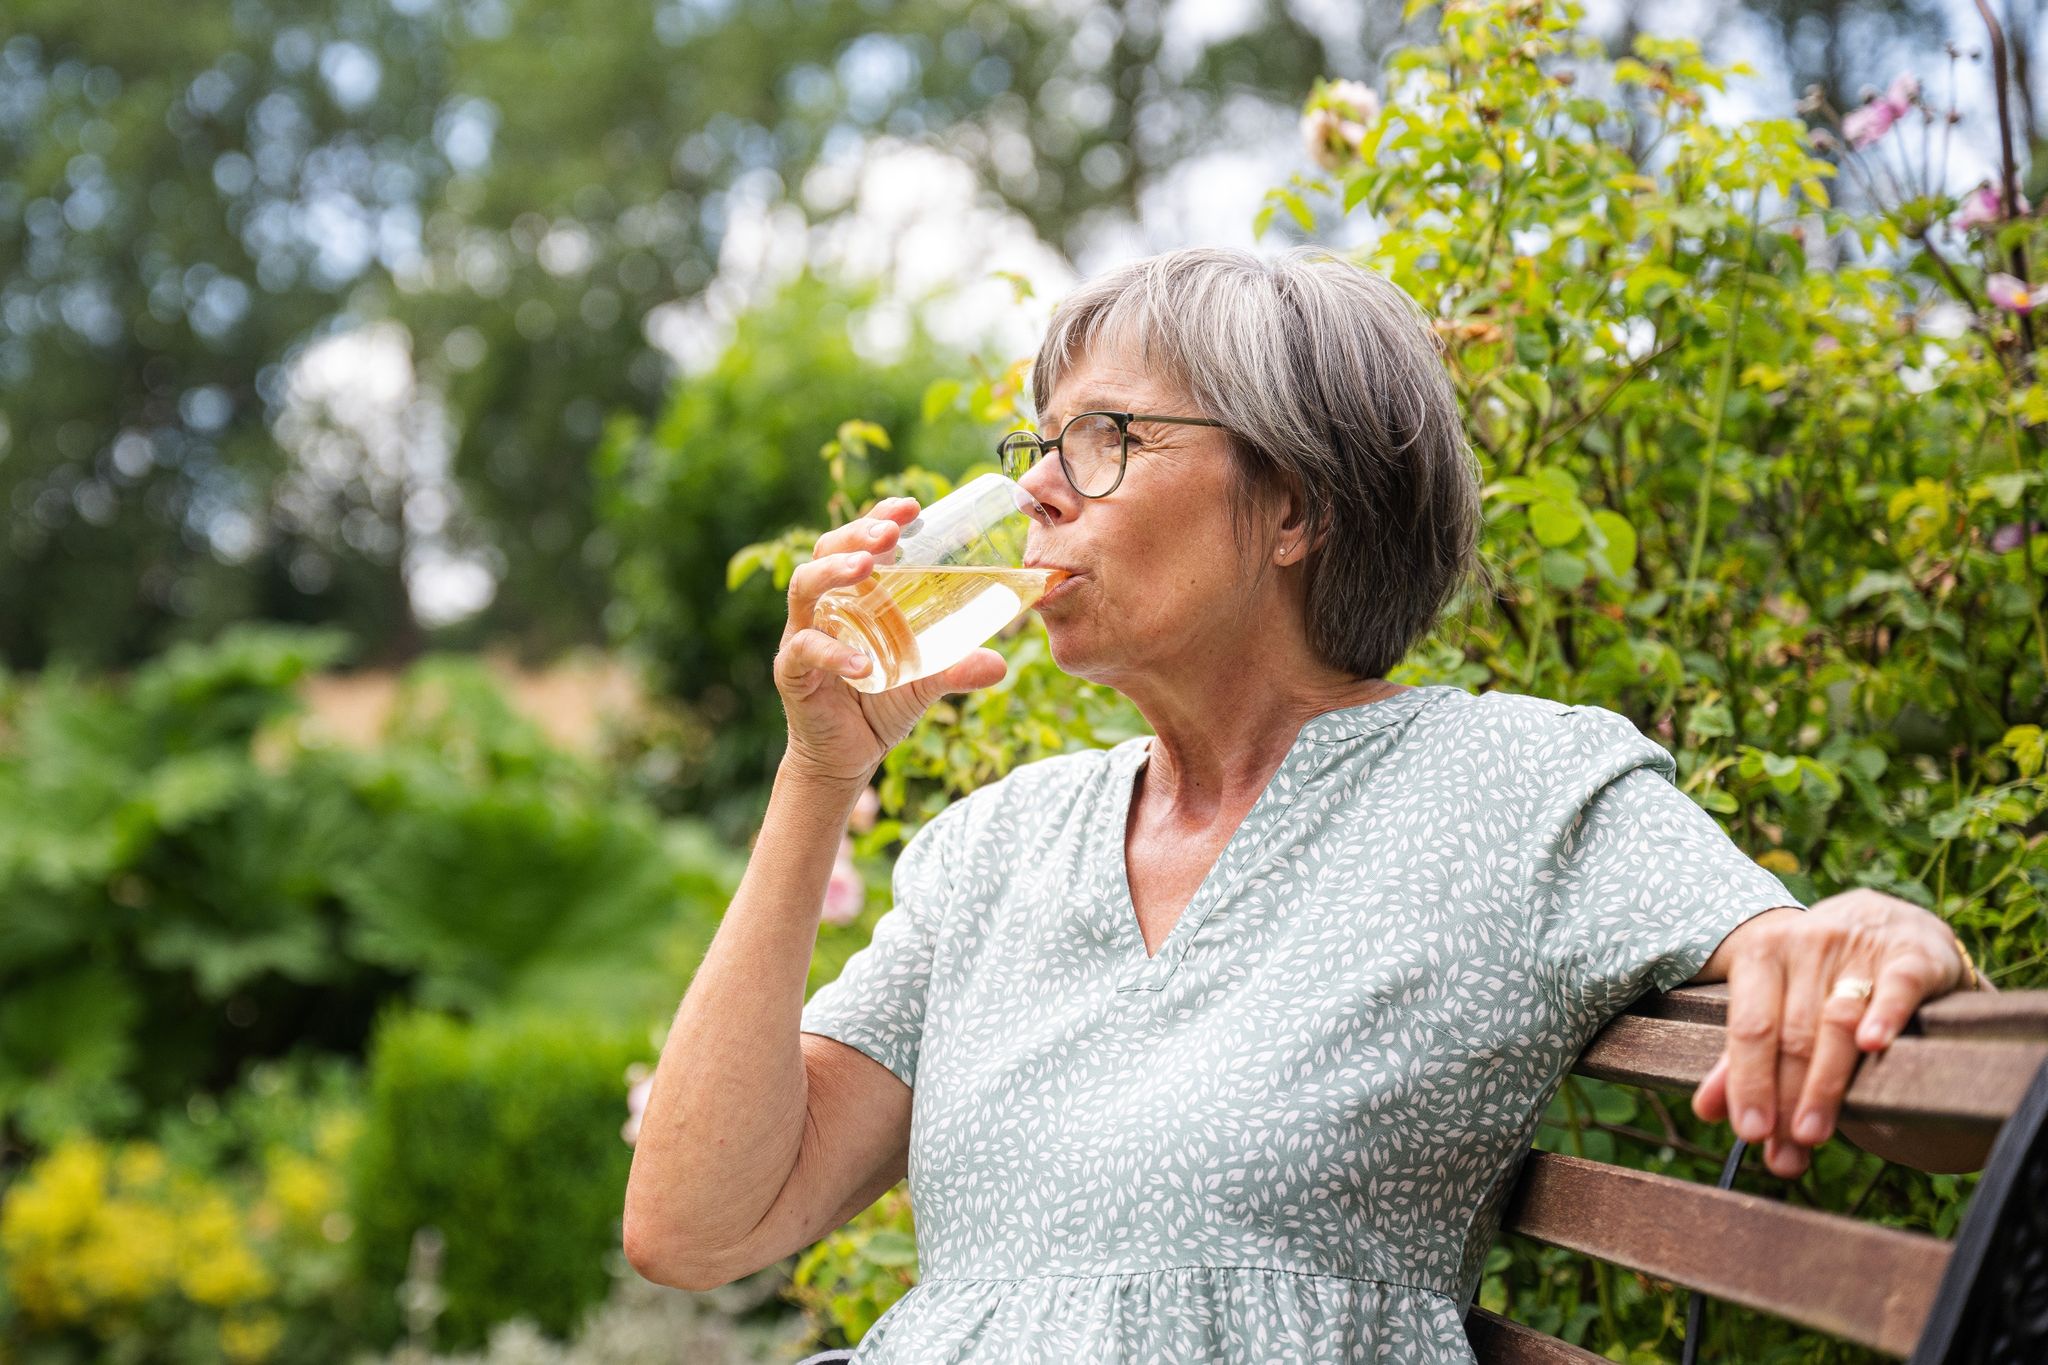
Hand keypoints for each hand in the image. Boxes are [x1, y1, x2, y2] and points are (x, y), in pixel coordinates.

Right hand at [775, 496, 1007, 786]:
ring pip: (804, 588)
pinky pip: (804, 651)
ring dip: (834, 571)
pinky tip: (861, 664)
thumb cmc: (879, 706)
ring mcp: (802, 636)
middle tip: (890, 531)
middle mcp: (823, 607)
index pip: (859, 543)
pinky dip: (832, 654)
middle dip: (856, 534)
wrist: (846, 758)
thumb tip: (1001, 664)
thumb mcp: (926, 682)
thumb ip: (956, 669)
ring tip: (865, 567)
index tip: (912, 506)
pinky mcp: (791, 672)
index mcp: (853, 596)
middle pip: (825, 552)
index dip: (880, 517)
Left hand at [1690, 889, 1969, 1177]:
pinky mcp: (1911, 954)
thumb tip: (1706, 1111)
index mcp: (1761, 955)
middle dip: (1787, 1099)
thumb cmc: (1817, 973)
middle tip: (1787, 1151)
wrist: (1883, 917)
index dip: (1748, 1081)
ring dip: (1825, 1082)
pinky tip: (1871, 1046)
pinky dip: (1883, 1017)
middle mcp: (1804, 945)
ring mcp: (1857, 947)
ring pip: (1836, 1021)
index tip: (1750, 1132)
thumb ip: (1742, 1056)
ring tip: (1814, 1132)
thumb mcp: (1774, 1002)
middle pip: (1792, 1035)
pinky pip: (1895, 986)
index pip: (1750, 1028)